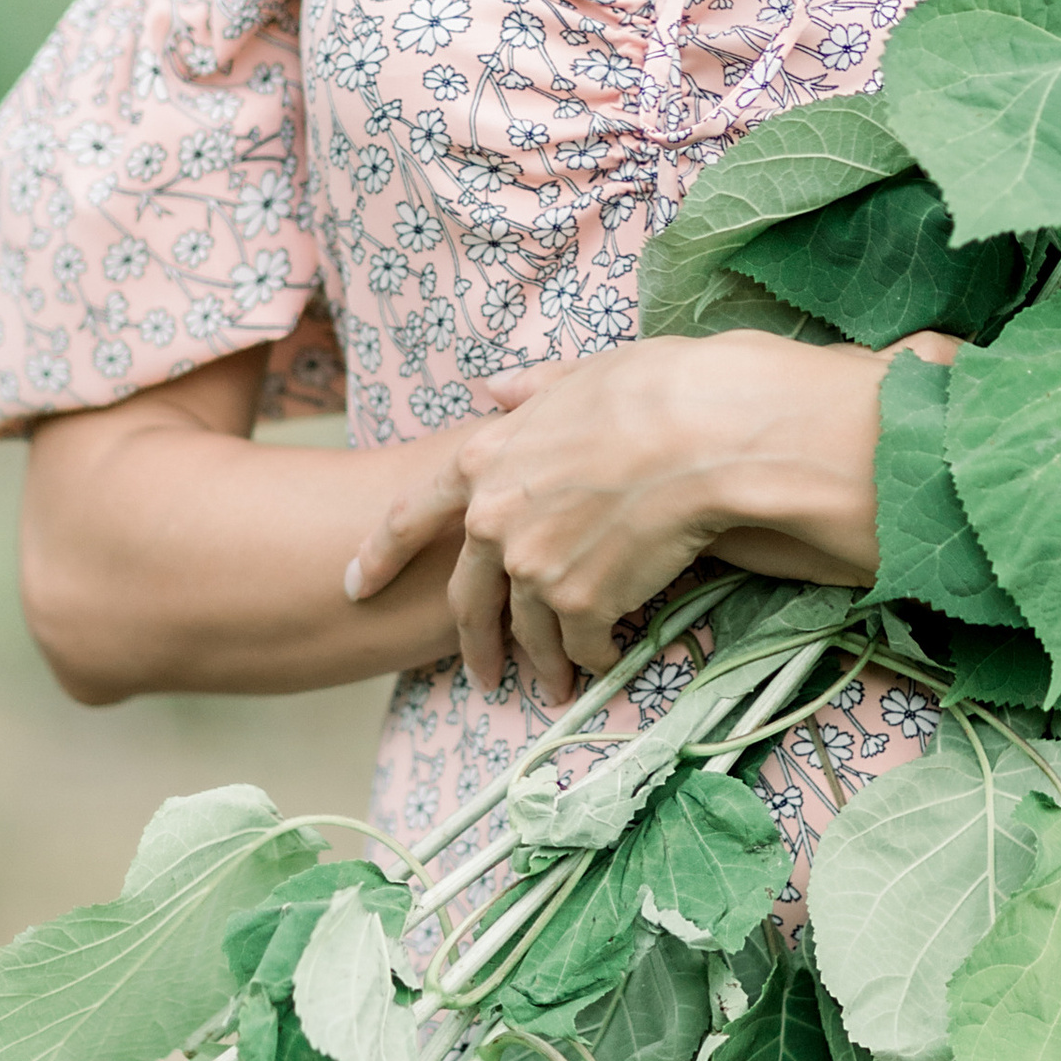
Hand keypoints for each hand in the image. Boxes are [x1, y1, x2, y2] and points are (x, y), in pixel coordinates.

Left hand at [339, 333, 894, 702]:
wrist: (703, 433)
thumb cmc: (651, 389)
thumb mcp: (577, 375)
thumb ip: (529, 389)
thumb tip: (495, 389)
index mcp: (481, 460)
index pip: (408, 516)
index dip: (378, 553)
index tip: (357, 584)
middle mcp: (493, 520)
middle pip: (468, 598)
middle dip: (473, 642)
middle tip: (481, 673)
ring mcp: (533, 566)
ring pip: (526, 633)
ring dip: (541, 663)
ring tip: (556, 685)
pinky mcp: (580, 601)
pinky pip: (580, 643)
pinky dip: (593, 656)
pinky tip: (606, 659)